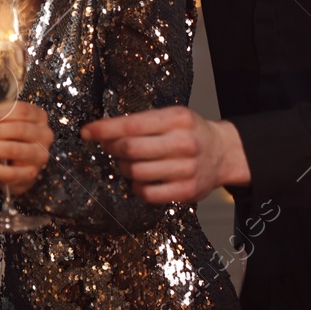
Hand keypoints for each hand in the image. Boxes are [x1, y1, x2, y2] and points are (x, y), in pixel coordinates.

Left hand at [0, 99, 52, 194]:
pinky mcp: (30, 175)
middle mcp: (44, 135)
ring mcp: (39, 156)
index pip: (21, 110)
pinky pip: (8, 172)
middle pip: (17, 129)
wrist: (18, 167)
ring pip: (12, 149)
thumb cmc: (11, 138)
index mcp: (39, 117)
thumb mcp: (7, 122)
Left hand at [81, 106, 249, 202]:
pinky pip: (147, 193)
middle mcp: (184, 143)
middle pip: (130, 149)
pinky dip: (136, 187)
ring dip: (123, 167)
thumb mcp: (171, 116)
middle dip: (112, 148)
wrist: (224, 153)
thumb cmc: (190, 132)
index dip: (104, 129)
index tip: (86, 131)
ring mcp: (188, 169)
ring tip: (128, 162)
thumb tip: (101, 132)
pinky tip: (140, 179)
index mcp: (178, 119)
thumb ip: (141, 122)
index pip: (131, 124)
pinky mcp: (187, 192)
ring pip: (135, 172)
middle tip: (109, 147)